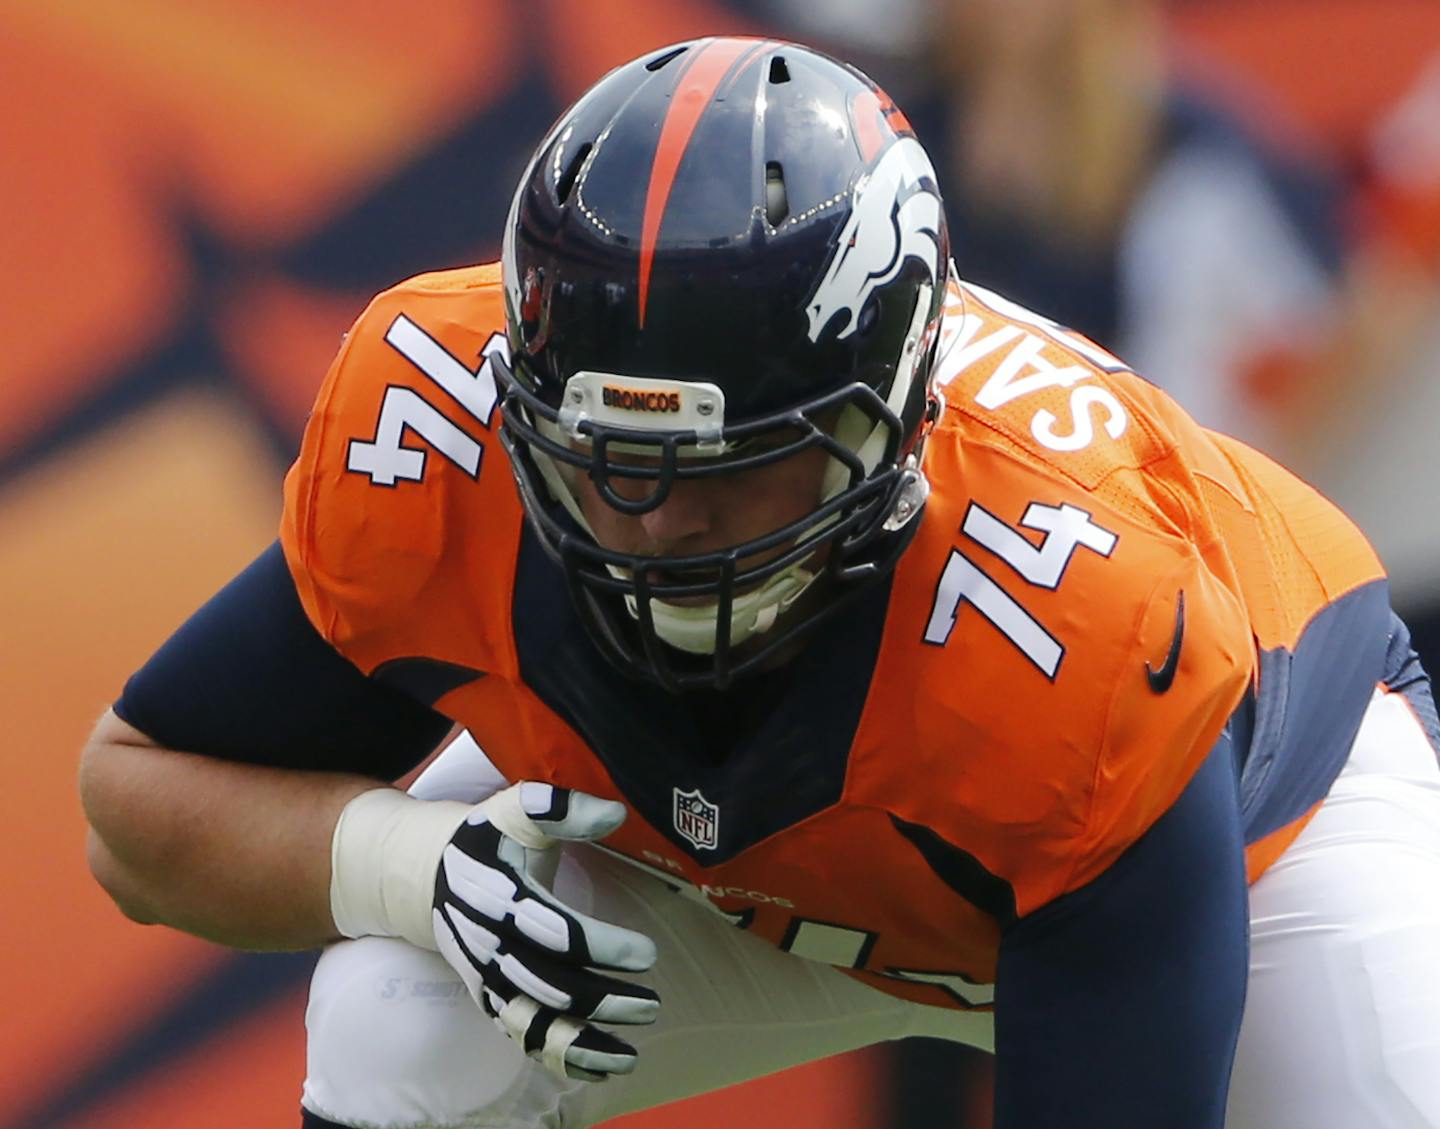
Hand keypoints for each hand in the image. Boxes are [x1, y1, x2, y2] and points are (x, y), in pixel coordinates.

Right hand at [431, 781, 659, 1080]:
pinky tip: (601, 1067)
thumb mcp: (515, 810)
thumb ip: (560, 808)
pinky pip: (522, 1038)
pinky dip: (558, 1058)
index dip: (600, 946)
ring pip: (533, 1024)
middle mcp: (490, 946)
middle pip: (549, 986)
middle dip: (602, 1001)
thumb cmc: (486, 839)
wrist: (427, 874)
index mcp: (499, 899)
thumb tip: (615, 813)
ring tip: (630, 1055)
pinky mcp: (489, 998)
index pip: (553, 932)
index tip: (648, 954)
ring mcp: (487, 979)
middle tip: (652, 1004)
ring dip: (582, 1043)